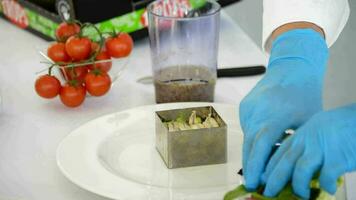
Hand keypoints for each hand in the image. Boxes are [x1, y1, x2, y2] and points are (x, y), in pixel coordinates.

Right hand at [239, 29, 328, 189]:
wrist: (291, 68)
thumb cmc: (305, 95)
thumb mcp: (308, 121)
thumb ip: (295, 144)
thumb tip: (285, 168)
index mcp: (275, 115)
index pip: (261, 145)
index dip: (256, 166)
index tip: (254, 182)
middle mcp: (257, 111)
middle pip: (249, 145)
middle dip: (250, 166)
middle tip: (252, 183)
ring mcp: (248, 108)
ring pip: (246, 137)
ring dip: (251, 154)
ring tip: (258, 168)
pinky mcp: (244, 106)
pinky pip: (246, 127)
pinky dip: (252, 140)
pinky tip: (261, 146)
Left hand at [262, 104, 355, 198]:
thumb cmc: (342, 127)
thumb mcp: (317, 131)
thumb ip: (305, 146)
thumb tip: (294, 167)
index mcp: (301, 135)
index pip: (279, 153)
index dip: (268, 168)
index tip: (262, 180)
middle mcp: (307, 140)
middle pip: (284, 163)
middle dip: (274, 180)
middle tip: (269, 193)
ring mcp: (322, 148)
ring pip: (300, 170)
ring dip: (298, 186)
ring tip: (301, 195)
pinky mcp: (338, 157)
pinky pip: (326, 176)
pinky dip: (326, 185)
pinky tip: (328, 189)